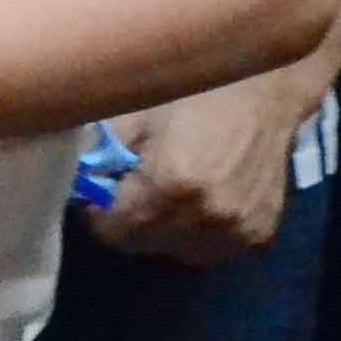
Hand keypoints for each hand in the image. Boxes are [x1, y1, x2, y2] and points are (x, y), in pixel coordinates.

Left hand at [87, 71, 307, 262]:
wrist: (268, 88)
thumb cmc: (196, 91)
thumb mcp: (134, 110)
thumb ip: (97, 153)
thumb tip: (72, 185)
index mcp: (173, 184)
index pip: (110, 229)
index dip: (95, 209)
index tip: (97, 189)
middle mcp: (210, 216)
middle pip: (140, 243)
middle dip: (125, 219)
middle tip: (130, 186)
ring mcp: (239, 230)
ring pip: (173, 252)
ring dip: (160, 229)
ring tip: (166, 190)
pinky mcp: (260, 234)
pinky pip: (209, 250)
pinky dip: (194, 232)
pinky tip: (197, 199)